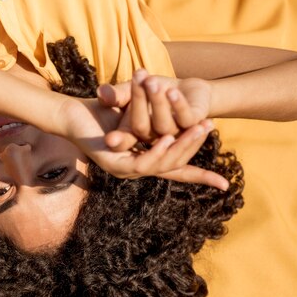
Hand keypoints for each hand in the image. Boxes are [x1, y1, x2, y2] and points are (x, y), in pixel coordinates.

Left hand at [60, 97, 227, 189]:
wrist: (71, 113)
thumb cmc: (101, 111)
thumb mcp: (137, 112)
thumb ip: (158, 120)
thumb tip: (183, 119)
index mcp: (142, 160)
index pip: (176, 172)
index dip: (200, 177)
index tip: (225, 184)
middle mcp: (135, 169)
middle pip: (174, 166)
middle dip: (195, 146)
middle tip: (211, 126)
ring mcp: (124, 171)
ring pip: (161, 165)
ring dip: (182, 146)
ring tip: (199, 128)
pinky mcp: (112, 165)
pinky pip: (141, 162)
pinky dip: (157, 151)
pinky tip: (169, 138)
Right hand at [98, 69, 212, 150]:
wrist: (187, 89)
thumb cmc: (153, 90)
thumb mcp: (130, 90)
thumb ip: (116, 94)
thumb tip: (100, 92)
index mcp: (135, 133)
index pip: (122, 139)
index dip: (117, 139)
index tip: (109, 140)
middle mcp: (153, 138)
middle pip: (142, 128)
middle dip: (138, 101)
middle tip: (138, 77)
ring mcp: (174, 134)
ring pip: (164, 125)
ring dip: (158, 102)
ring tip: (152, 80)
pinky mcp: (194, 125)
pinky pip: (185, 119)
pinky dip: (178, 105)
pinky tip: (172, 91)